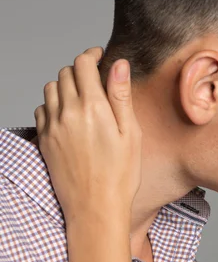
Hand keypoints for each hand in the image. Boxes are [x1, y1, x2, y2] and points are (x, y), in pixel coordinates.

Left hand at [35, 47, 141, 221]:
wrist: (95, 207)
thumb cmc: (121, 174)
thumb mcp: (132, 134)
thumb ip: (121, 96)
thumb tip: (118, 64)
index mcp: (93, 108)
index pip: (83, 64)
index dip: (92, 54)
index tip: (100, 56)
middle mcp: (68, 112)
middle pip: (65, 73)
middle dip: (80, 69)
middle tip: (95, 77)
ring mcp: (52, 126)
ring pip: (50, 88)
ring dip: (64, 85)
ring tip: (82, 95)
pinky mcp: (44, 139)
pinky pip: (42, 109)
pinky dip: (53, 104)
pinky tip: (68, 115)